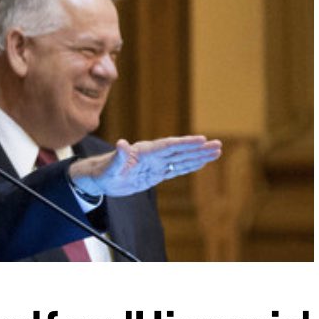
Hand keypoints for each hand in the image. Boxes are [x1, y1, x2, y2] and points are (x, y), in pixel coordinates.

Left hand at [68, 135, 221, 196]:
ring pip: (181, 159)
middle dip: (198, 148)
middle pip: (179, 151)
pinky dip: (190, 166)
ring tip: (216, 151)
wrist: (100, 178)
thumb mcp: (110, 167)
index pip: (168, 146)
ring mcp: (156, 164)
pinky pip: (176, 169)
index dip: (185, 143)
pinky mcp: (156, 173)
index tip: (201, 139)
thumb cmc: (104, 172)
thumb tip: (121, 143)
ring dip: (198, 156)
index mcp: (144, 152)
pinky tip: (202, 162)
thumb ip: (118, 156)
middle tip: (218, 145)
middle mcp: (153, 156)